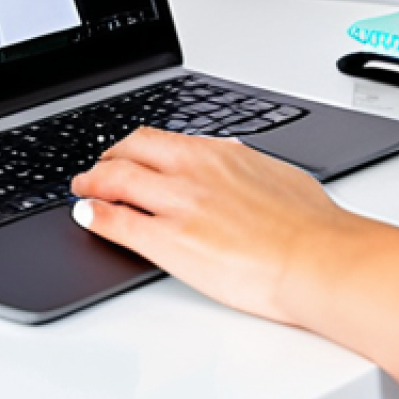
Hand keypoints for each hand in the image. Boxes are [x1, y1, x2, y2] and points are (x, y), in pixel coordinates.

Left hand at [71, 127, 398, 382]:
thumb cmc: (311, 224)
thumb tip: (239, 160)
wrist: (316, 258)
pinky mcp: (167, 241)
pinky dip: (94, 216)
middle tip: (96, 169)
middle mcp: (193, 171)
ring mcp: (177, 204)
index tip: (127, 153)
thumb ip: (248, 166)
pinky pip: (116, 222)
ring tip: (82, 189)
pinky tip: (85, 216)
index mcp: (220, 153)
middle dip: (106, 159)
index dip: (135, 146)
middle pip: (129, 151)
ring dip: (91, 183)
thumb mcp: (278, 175)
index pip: (161, 140)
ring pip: (115, 181)